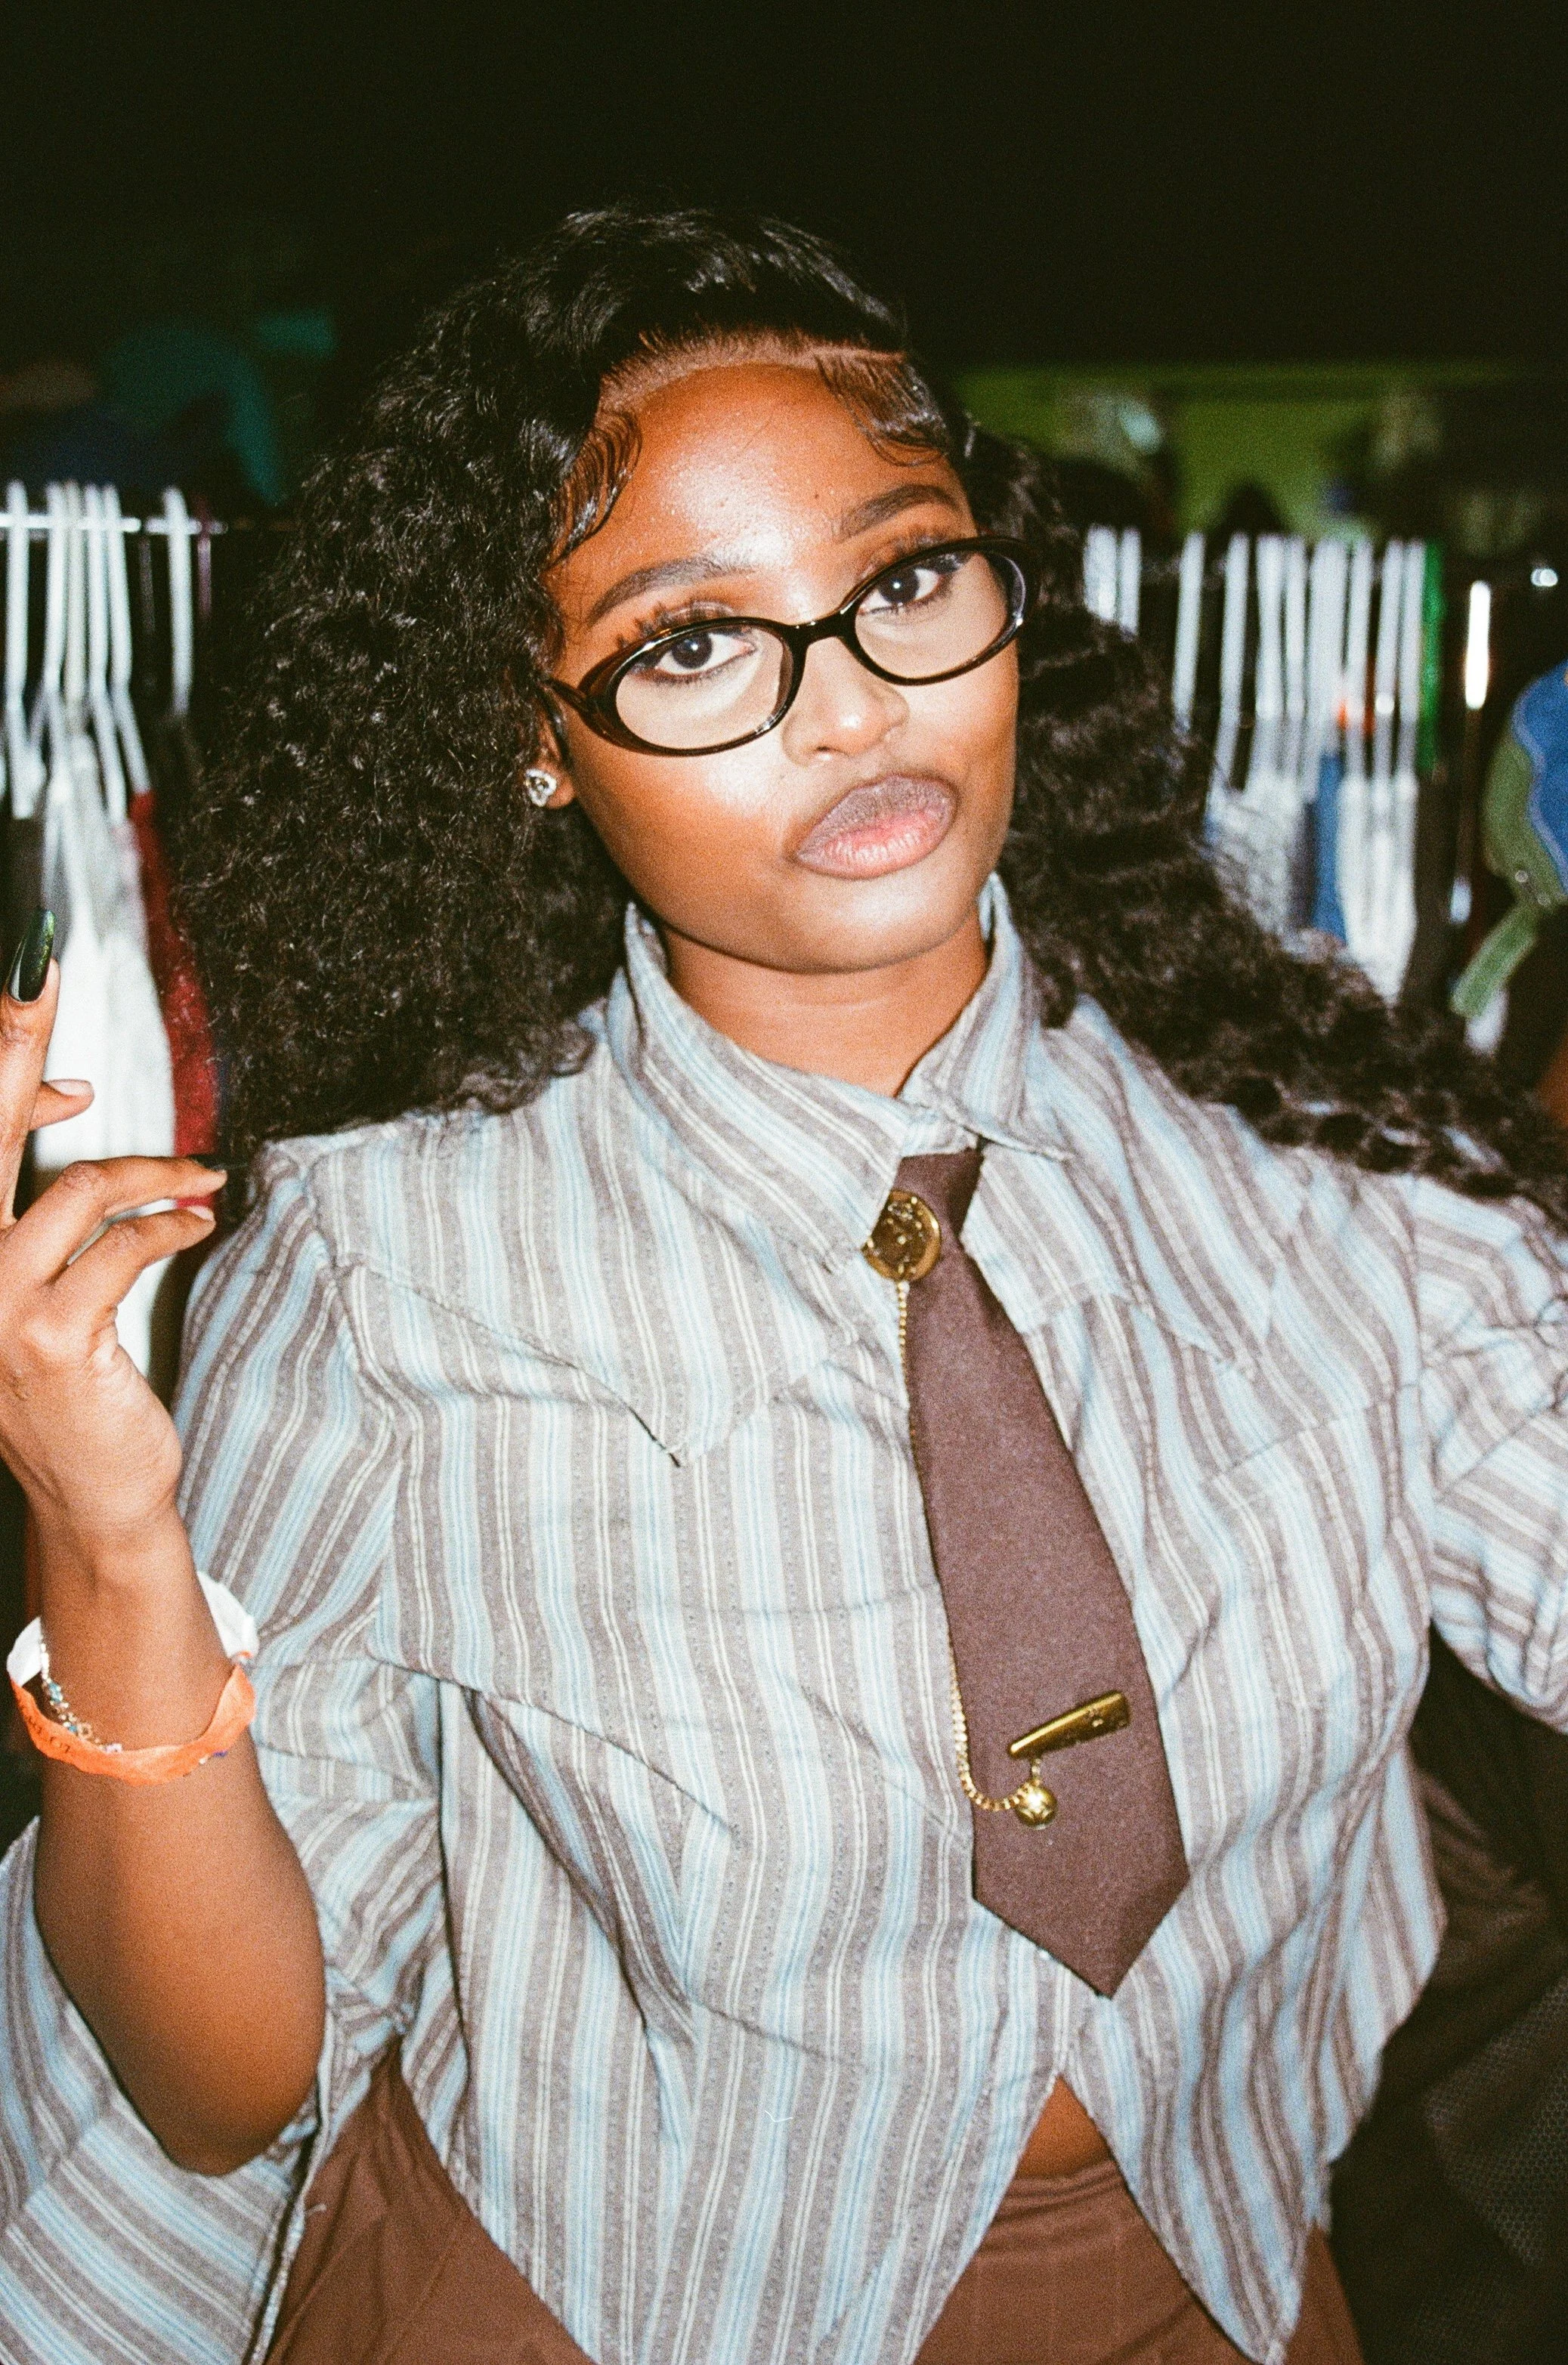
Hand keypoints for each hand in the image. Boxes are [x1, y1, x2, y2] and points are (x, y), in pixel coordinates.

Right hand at [0, 911, 223, 1570]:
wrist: (91, 1492)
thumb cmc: (72, 1384)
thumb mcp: (42, 1283)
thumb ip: (45, 1200)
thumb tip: (64, 1093)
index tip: (32, 993)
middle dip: (12, 1042)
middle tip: (41, 969)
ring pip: (79, 1189)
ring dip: (154, 1169)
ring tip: (197, 1176)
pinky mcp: (55, 1335)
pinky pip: (123, 1245)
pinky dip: (170, 1223)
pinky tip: (196, 1222)